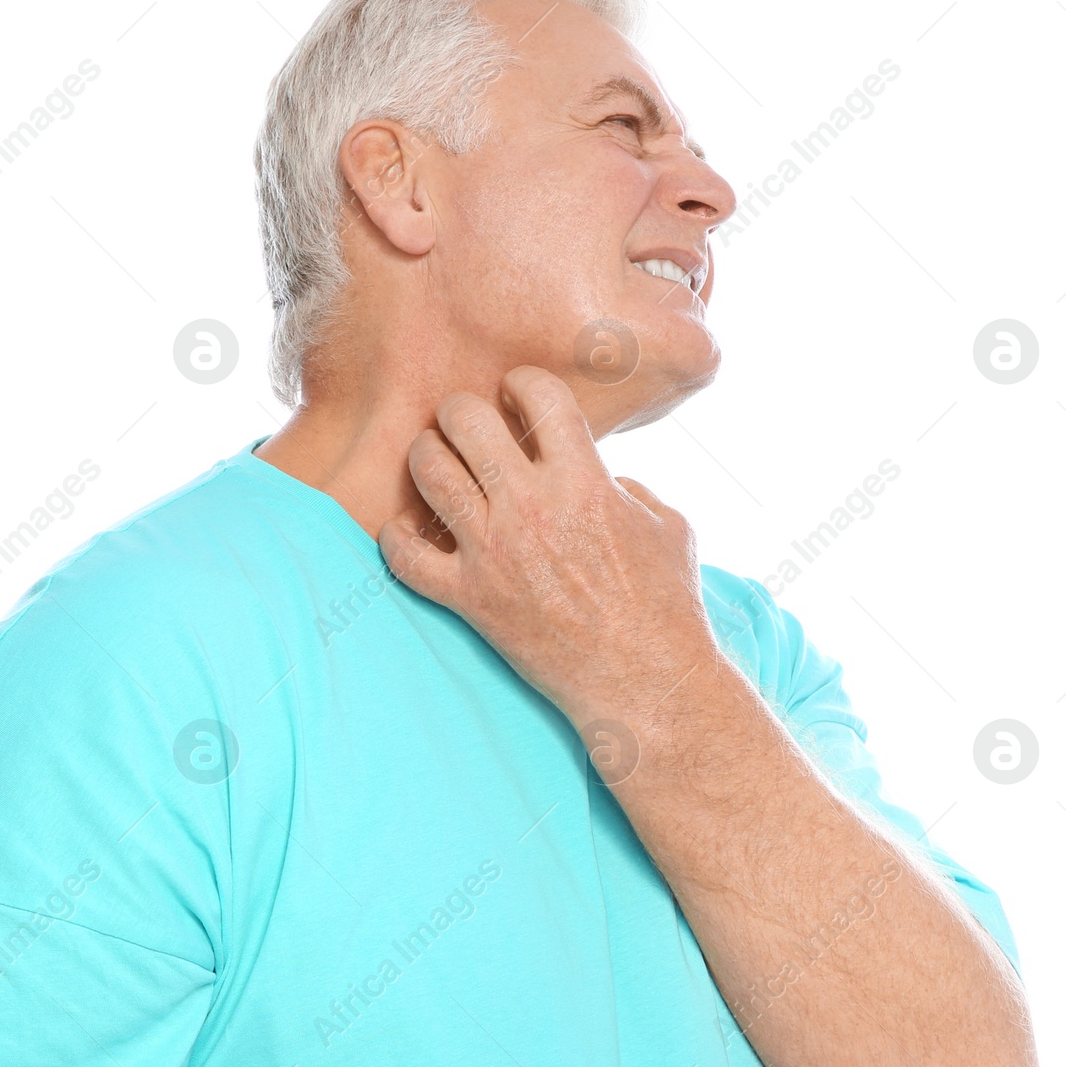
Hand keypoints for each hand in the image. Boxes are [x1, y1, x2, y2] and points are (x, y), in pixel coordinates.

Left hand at [378, 366, 723, 730]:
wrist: (644, 683)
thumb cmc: (666, 606)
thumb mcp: (669, 527)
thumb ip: (630, 488)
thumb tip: (604, 478)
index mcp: (584, 480)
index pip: (537, 392)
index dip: (521, 383)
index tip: (517, 395)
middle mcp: (532, 507)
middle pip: (466, 420)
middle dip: (462, 411)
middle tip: (466, 425)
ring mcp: (494, 552)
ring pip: (429, 472)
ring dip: (427, 456)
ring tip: (436, 462)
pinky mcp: (469, 598)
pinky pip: (405, 557)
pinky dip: (396, 538)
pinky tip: (409, 531)